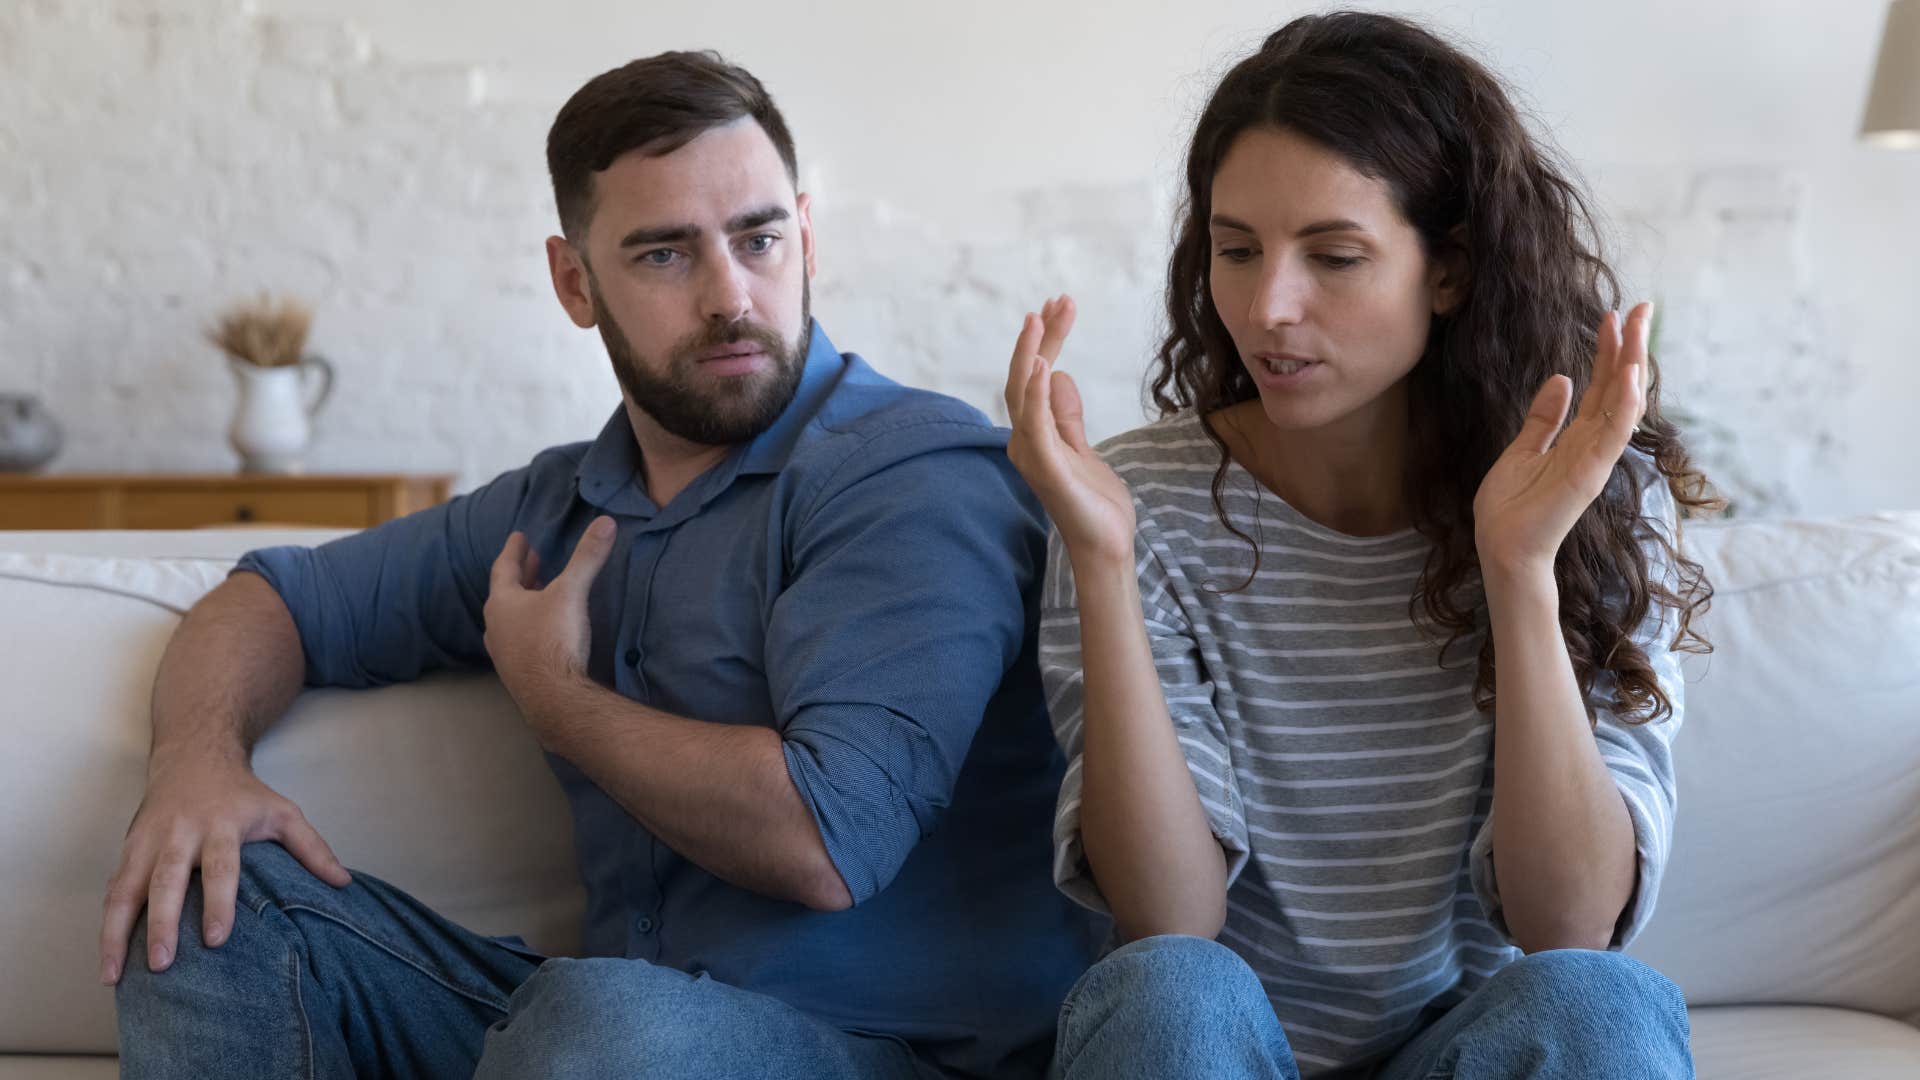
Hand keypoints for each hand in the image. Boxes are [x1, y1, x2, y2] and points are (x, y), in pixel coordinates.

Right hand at [100, 754, 349, 984]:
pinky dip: (107, 922)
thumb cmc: (243, 793)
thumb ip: (312, 848)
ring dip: (117, 932)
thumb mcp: (283, 812)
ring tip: (114, 975)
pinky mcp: (129, 848)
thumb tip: (344, 884)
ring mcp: (149, 841)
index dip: (219, 902)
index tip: (217, 939)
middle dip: (163, 922)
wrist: (195, 755)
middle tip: (163, 963)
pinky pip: (113, 888)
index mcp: (221, 825)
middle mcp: (181, 833)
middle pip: (168, 879)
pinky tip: (107, 956)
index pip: (221, 867)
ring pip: (127, 888)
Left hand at [483, 516, 615, 708]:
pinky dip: (530, 627)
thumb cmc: (554, 641)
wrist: (552, 699)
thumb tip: (606, 521)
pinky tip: (544, 632)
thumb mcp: (572, 592)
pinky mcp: (517, 673)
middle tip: (532, 559)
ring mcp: (503, 653)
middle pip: (506, 593)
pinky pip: (519, 640)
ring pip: (510, 619)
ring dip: (525, 602)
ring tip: (540, 592)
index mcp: (502, 603)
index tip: (519, 536)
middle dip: (522, 574)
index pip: (503, 567)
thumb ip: (587, 557)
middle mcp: (496, 627)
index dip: (514, 550)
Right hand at [1003, 295, 1136, 566]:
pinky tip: (1047, 365)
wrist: (1106, 546)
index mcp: (1032, 436)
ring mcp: (1032, 455)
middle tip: (1057, 301)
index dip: (1043, 342)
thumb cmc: (1094, 503)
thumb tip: (1059, 374)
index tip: (1059, 308)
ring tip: (1041, 317)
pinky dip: (1038, 394)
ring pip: (1023, 394)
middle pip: (1026, 378)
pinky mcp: (1046, 469)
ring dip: (1031, 354)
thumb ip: (1066, 415)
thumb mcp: (1083, 448)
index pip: (1033, 379)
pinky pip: (1036, 425)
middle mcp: (1023, 442)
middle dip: (1040, 337)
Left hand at [1473, 303, 1651, 575]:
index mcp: (1576, 437)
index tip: (1614, 316)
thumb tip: (1561, 379)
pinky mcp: (1590, 474)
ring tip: (1638, 328)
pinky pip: (1613, 434)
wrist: (1502, 547)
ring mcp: (1595, 458)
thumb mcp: (1521, 450)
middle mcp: (1592, 444)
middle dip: (1630, 347)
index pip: (1599, 385)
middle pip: (1618, 387)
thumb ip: (1543, 419)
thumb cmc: (1511, 508)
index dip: (1608, 351)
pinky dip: (1624, 405)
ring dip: (1633, 365)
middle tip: (1642, 307)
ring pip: (1623, 403)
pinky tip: (1630, 375)